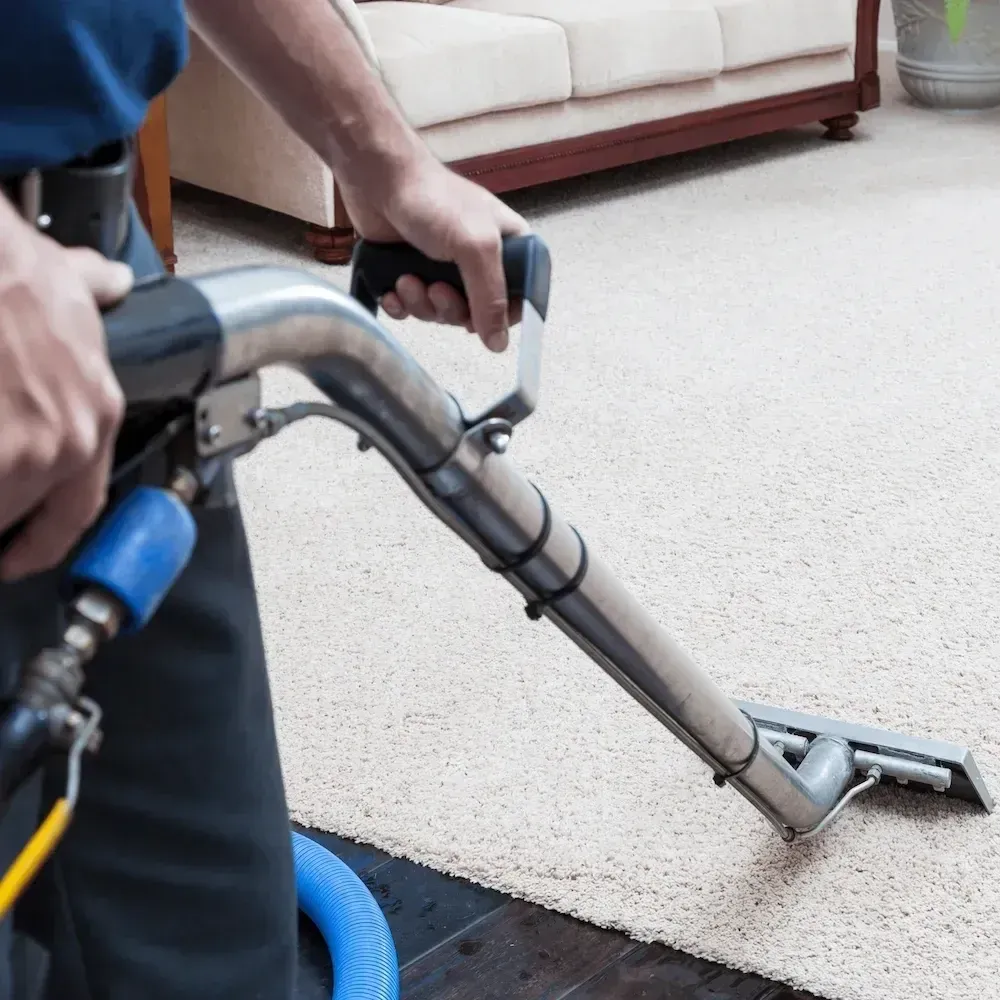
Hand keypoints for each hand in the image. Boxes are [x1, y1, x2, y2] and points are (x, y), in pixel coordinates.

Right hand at [0, 214, 133, 581]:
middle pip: (26, 510)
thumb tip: (109, 280)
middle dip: (1, 509)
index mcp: (97, 413)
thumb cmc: (13, 271)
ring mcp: (27, 453)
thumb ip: (93, 289)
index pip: (80, 505)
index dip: (45, 538)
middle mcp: (71, 443)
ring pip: (2, 506)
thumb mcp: (69, 279)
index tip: (18, 553)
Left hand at [340, 155, 528, 352]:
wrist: (378, 178)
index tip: (481, 319)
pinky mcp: (412, 273)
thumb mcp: (476, 246)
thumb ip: (491, 297)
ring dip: (422, 304)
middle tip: (436, 289)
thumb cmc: (433, 200)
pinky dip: (401, 304)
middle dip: (451, 308)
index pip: (520, 298)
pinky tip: (392, 289)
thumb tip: (498, 343)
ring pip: (441, 313)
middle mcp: (479, 260)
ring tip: (407, 279)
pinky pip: (412, 309)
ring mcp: (444, 268)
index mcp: (508, 248)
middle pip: (476, 313)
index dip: (501, 315)